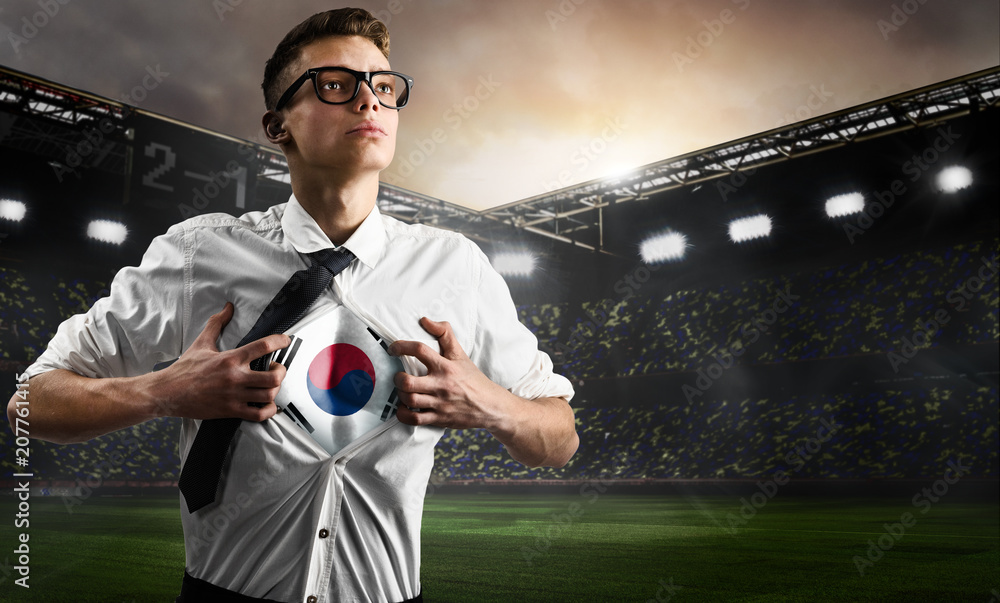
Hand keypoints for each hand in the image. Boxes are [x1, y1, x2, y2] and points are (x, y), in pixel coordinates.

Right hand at [148, 302, 289, 420]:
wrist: (167, 392)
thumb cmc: (185, 368)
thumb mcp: (202, 343)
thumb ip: (217, 324)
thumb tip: (228, 307)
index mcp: (230, 358)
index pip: (263, 346)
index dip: (280, 341)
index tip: (286, 341)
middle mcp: (235, 377)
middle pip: (274, 377)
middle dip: (281, 372)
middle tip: (277, 368)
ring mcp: (234, 396)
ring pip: (268, 395)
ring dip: (275, 390)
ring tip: (271, 385)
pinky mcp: (230, 411)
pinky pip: (258, 414)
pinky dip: (268, 411)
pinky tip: (267, 404)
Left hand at [390, 317, 512, 428]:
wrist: (489, 406)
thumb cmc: (472, 379)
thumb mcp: (460, 354)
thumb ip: (444, 334)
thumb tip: (425, 320)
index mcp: (446, 366)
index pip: (419, 350)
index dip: (401, 346)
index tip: (394, 348)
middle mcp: (441, 385)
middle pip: (408, 382)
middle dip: (397, 378)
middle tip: (399, 375)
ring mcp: (439, 403)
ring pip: (409, 400)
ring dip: (401, 394)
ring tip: (404, 390)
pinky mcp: (438, 419)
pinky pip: (414, 419)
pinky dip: (404, 414)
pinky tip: (405, 407)